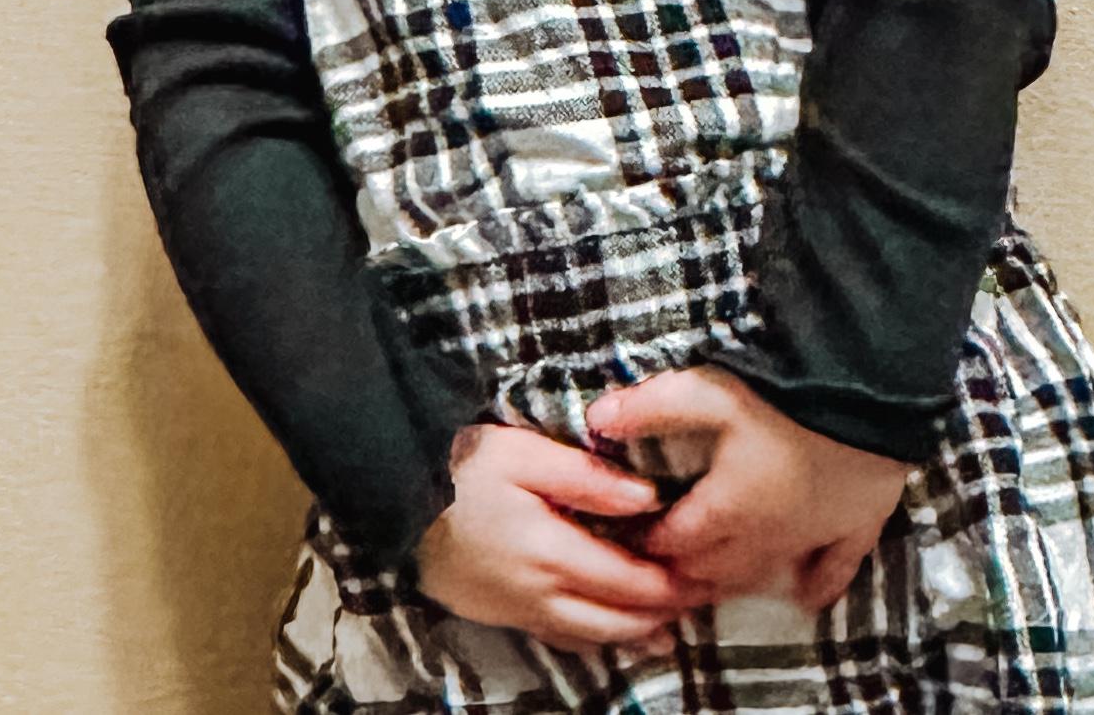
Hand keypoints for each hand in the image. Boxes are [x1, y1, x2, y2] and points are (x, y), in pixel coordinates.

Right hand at [413, 424, 715, 658]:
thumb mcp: (523, 453)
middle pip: (611, 617)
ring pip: (585, 635)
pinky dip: (590, 640)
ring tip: (665, 636)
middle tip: (695, 607)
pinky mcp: (497, 611)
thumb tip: (648, 499)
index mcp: (550, 551)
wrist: (393, 497)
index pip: (625, 580)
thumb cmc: (461, 465)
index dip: (666, 584)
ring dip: (629, 636)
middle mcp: (537, 592)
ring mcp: (515, 608)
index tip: (700, 577)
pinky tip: (606, 636)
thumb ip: (588, 478)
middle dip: (656, 616)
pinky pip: (555, 636)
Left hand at [585, 368, 911, 613]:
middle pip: (715, 570)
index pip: (675, 541)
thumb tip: (595, 417)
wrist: (867, 393)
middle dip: (685, 571)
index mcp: (727, 508)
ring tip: (715, 583)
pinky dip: (819, 585)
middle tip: (666, 567)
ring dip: (735, 581)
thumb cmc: (782, 394)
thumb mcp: (707, 392)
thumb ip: (650, 407)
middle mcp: (766, 534)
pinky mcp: (857, 523)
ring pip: (765, 575)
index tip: (631, 540)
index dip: (649, 542)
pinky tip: (809, 598)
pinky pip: (836, 569)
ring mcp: (815, 534)